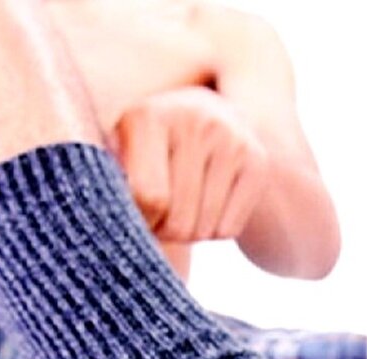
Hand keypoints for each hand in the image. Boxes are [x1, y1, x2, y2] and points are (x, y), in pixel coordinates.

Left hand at [113, 87, 268, 243]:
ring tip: (182, 209)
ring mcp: (231, 139)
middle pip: (179, 221)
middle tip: (159, 217)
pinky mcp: (257, 160)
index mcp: (149, 116)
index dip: (141, 220)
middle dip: (165, 232)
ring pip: (204, 230)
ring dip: (189, 234)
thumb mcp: (118, 152)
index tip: (137, 214)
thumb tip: (110, 224)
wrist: (205, 115)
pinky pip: (229, 229)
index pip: (149, 198)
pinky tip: (208, 205)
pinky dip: (214, 231)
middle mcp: (195, 120)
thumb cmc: (146, 147)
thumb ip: (108, 182)